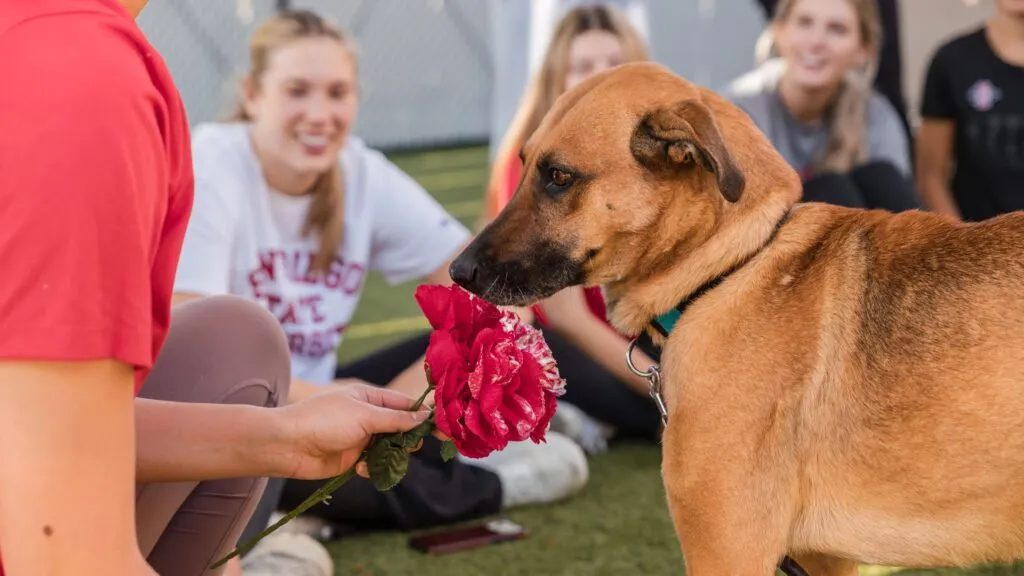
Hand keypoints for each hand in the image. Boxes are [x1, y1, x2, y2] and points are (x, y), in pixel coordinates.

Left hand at [272, 382, 430, 479]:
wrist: (287, 445)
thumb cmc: (323, 420)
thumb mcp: (364, 415)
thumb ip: (396, 419)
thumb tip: (424, 418)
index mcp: (369, 397)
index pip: (404, 404)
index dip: (423, 415)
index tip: (443, 426)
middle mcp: (367, 416)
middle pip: (400, 427)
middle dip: (408, 438)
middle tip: (413, 447)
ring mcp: (360, 438)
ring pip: (390, 448)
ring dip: (391, 455)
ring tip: (386, 459)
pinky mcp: (352, 458)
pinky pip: (374, 464)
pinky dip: (373, 468)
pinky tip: (361, 469)